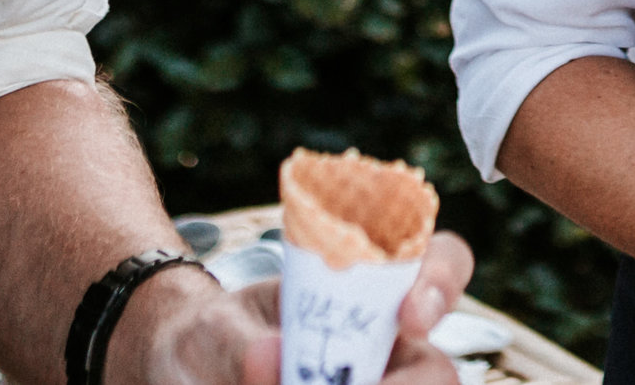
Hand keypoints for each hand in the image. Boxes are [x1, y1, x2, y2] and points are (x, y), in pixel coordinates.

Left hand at [131, 232, 476, 384]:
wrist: (191, 370)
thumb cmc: (211, 336)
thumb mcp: (211, 331)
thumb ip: (237, 345)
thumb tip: (270, 360)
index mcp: (372, 284)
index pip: (442, 261)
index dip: (441, 283)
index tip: (408, 316)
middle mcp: (390, 343)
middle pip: (438, 369)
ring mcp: (380, 382)